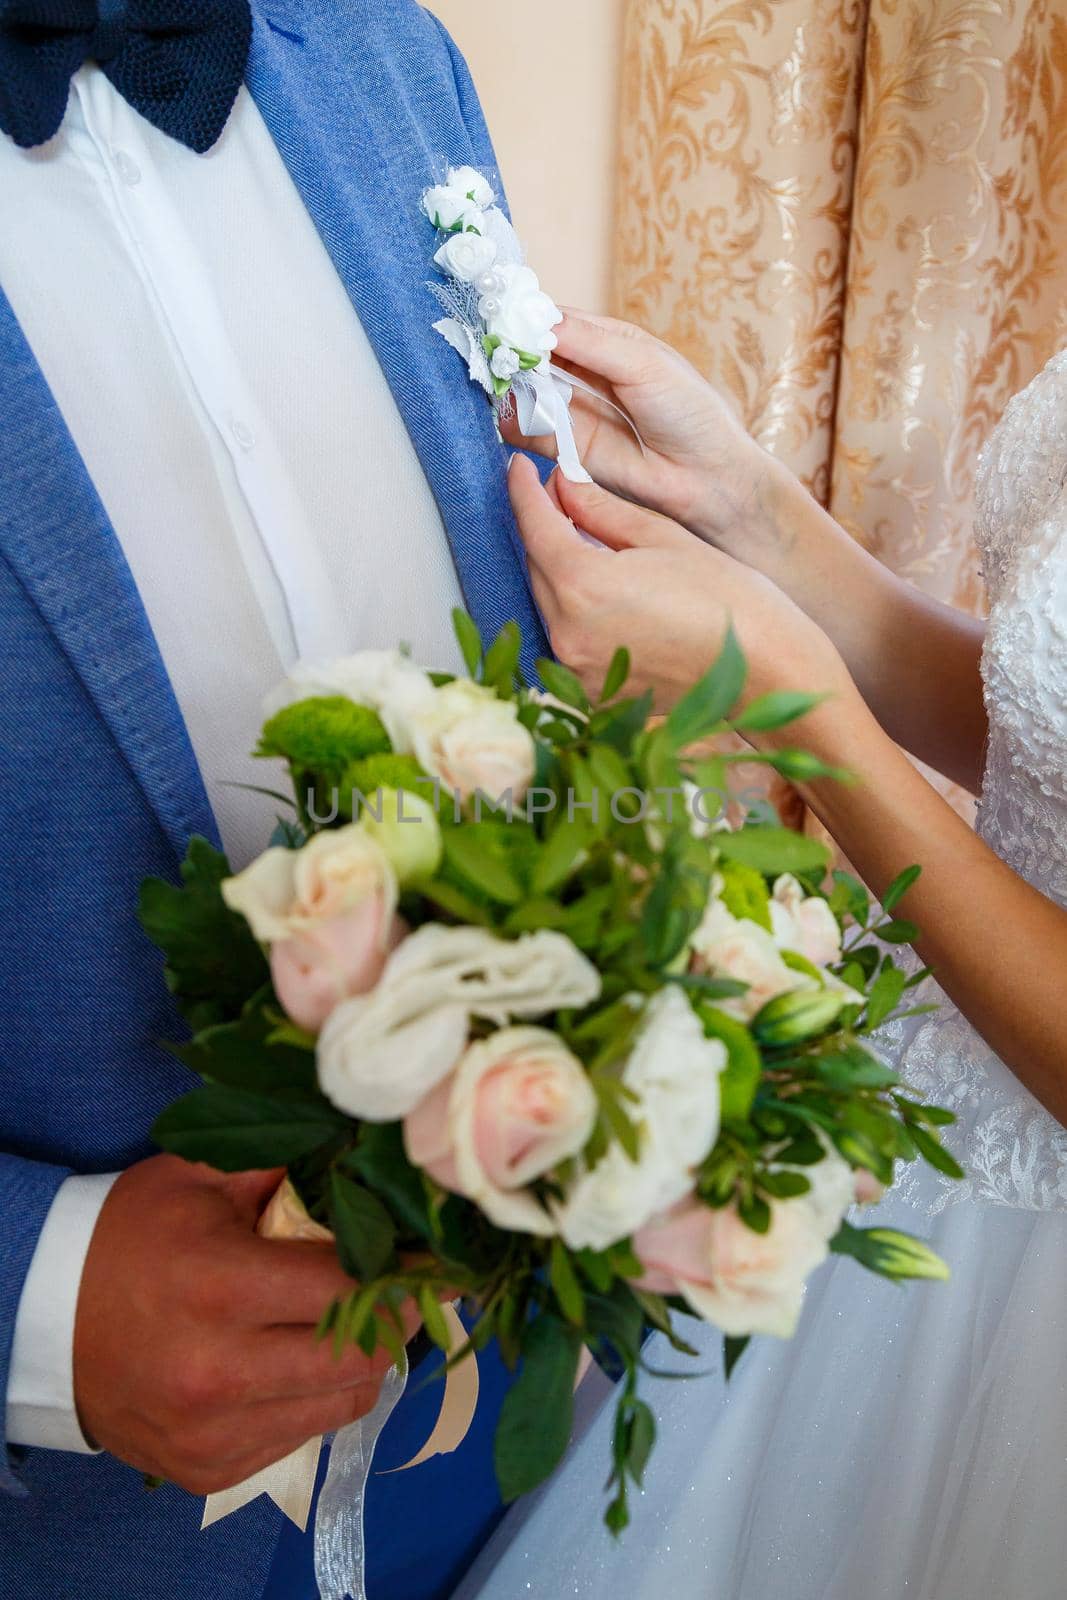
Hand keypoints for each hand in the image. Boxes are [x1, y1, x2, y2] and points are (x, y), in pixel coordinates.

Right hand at [73, 1155, 418, 1494]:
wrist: (44, 1319)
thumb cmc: (131, 1236)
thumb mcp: (202, 1180)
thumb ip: (287, 1169)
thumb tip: (371, 1163)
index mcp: (221, 1285)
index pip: (351, 1290)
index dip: (402, 1273)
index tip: (425, 1257)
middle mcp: (220, 1371)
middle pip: (361, 1360)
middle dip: (396, 1322)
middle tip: (402, 1292)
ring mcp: (213, 1432)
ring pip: (344, 1406)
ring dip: (362, 1365)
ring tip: (352, 1325)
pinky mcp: (208, 1471)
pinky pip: (301, 1437)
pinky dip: (314, 1400)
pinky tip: (296, 1362)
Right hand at [501, 309, 780, 553]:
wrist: (705, 479)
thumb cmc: (689, 412)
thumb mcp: (642, 363)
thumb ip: (590, 342)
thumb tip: (539, 323)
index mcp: (606, 341)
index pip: (554, 321)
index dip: (525, 318)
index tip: (497, 315)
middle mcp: (583, 372)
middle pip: (531, 354)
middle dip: (509, 351)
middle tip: (485, 349)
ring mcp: (571, 410)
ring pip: (524, 390)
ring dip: (506, 385)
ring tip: (489, 379)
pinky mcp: (564, 449)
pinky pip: (526, 431)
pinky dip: (509, 422)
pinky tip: (500, 413)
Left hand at [508, 457, 851, 722]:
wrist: (767, 672)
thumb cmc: (729, 600)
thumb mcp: (664, 538)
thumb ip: (602, 510)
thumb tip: (562, 484)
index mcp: (583, 586)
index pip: (534, 526)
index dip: (523, 491)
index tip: (519, 468)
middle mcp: (568, 632)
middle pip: (535, 567)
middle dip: (543, 529)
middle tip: (558, 497)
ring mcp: (577, 668)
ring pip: (547, 603)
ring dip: (558, 570)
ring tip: (585, 541)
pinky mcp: (592, 691)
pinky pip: (567, 636)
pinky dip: (575, 609)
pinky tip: (603, 591)